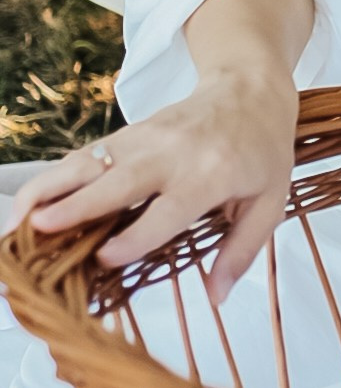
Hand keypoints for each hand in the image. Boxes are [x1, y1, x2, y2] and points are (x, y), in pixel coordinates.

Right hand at [4, 65, 299, 301]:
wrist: (250, 90)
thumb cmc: (262, 152)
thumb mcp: (269, 202)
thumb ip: (242, 250)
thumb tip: (217, 298)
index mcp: (211, 175)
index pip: (168, 209)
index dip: (136, 235)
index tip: (105, 258)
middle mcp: (172, 154)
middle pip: (118, 181)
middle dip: (77, 205)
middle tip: (39, 230)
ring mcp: (145, 139)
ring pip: (90, 162)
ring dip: (49, 188)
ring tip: (17, 220)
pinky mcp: (128, 133)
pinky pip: (87, 156)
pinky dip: (55, 178)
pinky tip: (30, 201)